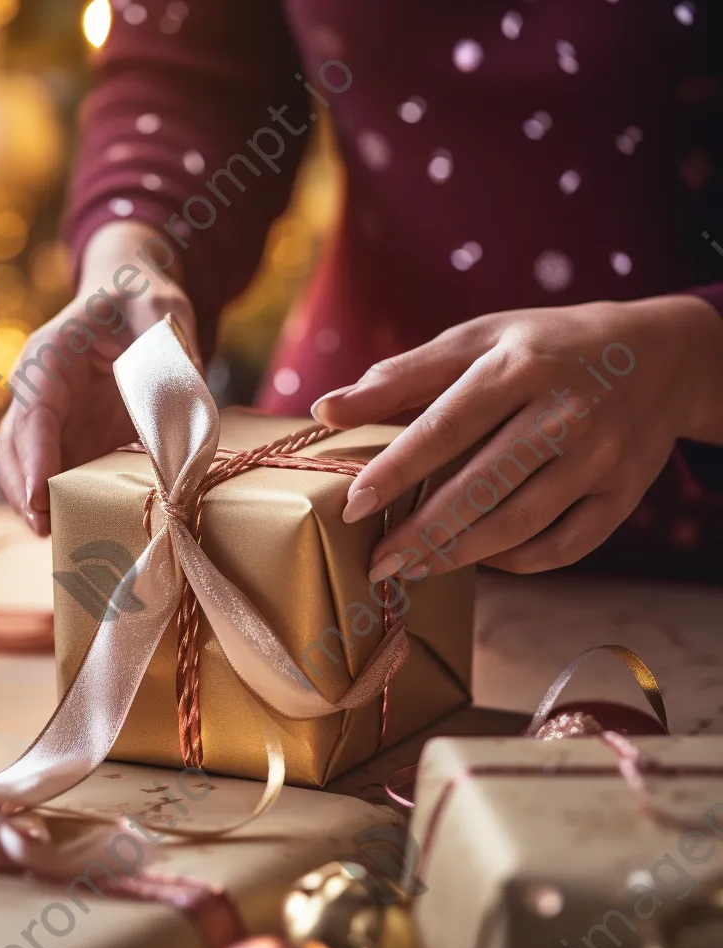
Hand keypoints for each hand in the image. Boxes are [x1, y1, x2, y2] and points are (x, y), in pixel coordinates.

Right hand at [0, 221, 196, 534]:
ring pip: (21, 466)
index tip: (39, 494)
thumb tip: (187, 396)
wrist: (131, 302)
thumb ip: (169, 348)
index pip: (34, 409)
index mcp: (51, 355)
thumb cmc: (141, 302)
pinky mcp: (66, 438)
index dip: (34, 454)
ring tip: (52, 539)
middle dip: (23, 490)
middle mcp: (39, 389)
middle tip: (44, 530)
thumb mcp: (160, 311)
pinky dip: (52, 502)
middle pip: (14, 445)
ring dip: (30, 502)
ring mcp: (50, 418)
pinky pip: (49, 474)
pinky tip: (68, 528)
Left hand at [311, 296, 722, 578]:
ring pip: (519, 525)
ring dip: (458, 556)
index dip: (395, 472)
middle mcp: (565, 413)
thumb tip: (324, 409)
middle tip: (377, 563)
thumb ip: (399, 376)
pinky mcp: (624, 494)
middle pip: (482, 488)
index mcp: (520, 366)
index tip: (352, 507)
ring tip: (412, 568)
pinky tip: (478, 559)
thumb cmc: (544, 346)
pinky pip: (563, 547)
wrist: (661, 355)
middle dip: (421, 533)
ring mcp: (601, 458)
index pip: (445, 427)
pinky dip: (515, 562)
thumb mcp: (476, 340)